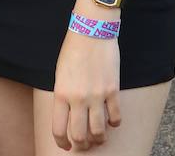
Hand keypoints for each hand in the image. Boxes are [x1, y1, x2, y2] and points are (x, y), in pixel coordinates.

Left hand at [51, 26, 120, 150]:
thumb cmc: (73, 50)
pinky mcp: (113, 90)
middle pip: (80, 136)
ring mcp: (97, 96)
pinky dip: (114, 124)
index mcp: (60, 94)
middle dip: (82, 145)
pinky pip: (115, 117)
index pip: (59, 131)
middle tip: (84, 144)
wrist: (92, 30)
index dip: (62, 143)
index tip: (67, 146)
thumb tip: (70, 117)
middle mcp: (78, 99)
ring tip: (99, 137)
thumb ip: (63, 97)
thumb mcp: (60, 75)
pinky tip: (113, 122)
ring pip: (99, 131)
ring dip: (99, 139)